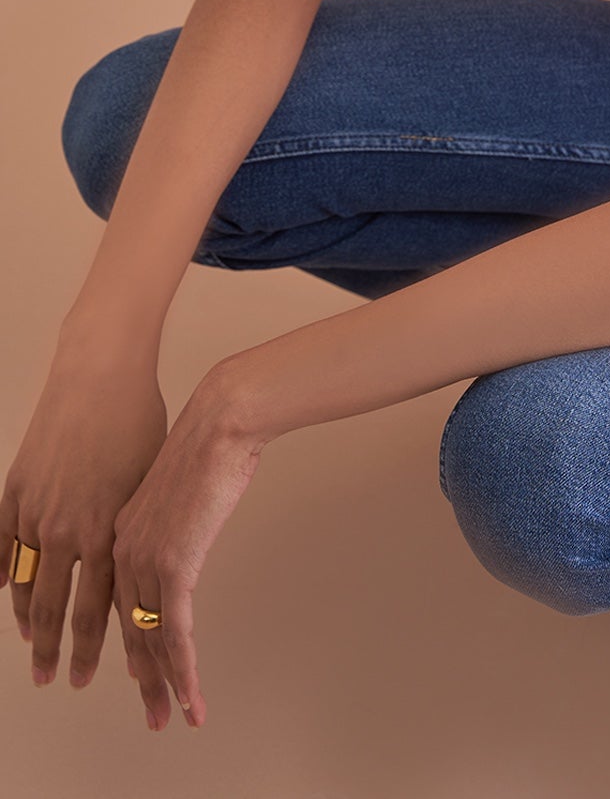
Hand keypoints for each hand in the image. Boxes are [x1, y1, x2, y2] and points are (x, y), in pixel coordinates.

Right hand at [2, 353, 167, 690]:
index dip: (94, 650)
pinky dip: (4, 570)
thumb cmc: (139, 422)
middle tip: (54, 681)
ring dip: (28, 621)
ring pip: (26, 582)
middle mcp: (67, 530)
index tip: (91, 678)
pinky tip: (6, 590)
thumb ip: (135, 530)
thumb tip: (133, 566)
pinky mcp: (16, 488)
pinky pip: (3, 542)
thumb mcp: (147, 483)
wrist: (101, 376)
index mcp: (106, 532)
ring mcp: (36, 511)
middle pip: (57, 610)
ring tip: (32, 646)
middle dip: (57, 652)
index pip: (98, 610)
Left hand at [110, 371, 261, 731]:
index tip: (143, 676)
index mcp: (122, 532)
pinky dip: (184, 670)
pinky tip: (192, 695)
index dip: (134, 647)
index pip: (122, 605)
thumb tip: (185, 537)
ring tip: (178, 716)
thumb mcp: (183, 491)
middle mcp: (124, 551)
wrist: (222, 420)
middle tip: (156, 714)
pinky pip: (175, 633)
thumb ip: (175, 521)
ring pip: (152, 640)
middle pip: (131, 631)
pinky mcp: (173, 565)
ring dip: (166, 685)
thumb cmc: (212, 445)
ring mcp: (145, 560)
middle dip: (146, 680)